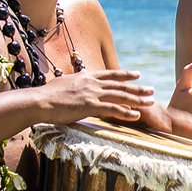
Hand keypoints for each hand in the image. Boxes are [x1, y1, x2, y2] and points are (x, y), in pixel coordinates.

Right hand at [39, 68, 153, 123]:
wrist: (39, 101)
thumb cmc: (46, 96)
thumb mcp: (63, 84)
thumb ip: (73, 83)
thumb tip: (73, 82)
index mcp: (86, 77)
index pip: (110, 74)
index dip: (125, 75)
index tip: (137, 75)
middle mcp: (92, 83)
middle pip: (120, 85)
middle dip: (138, 88)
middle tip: (152, 90)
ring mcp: (92, 94)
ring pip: (120, 96)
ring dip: (137, 100)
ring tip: (151, 102)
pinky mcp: (91, 106)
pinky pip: (113, 109)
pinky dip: (126, 113)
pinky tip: (137, 116)